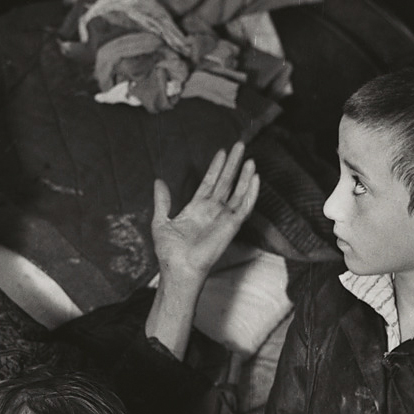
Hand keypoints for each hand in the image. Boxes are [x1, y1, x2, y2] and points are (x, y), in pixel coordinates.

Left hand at [151, 142, 258, 284]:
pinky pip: (245, 207)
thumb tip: (158, 181)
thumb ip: (162, 201)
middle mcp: (212, 211)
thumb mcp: (160, 221)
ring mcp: (223, 218)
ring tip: (249, 158)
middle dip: (233, 164)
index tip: (222, 151)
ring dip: (244, 175)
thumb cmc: (169, 251)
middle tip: (239, 145)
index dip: (216, 167)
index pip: (210, 182)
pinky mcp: (231, 226)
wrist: (178, 267)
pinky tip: (255, 179)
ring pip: (238, 192)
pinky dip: (251, 193)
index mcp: (197, 208)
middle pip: (226, 182)